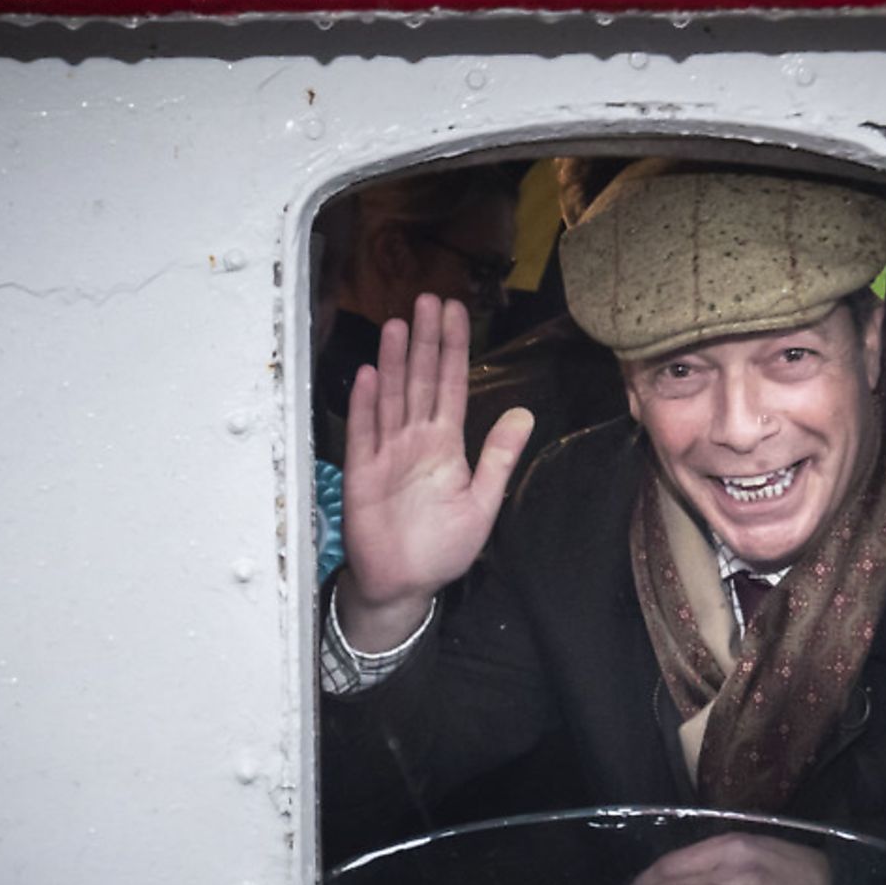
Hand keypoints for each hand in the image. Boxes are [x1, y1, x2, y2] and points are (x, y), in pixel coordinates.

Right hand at [337, 293, 532, 650]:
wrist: (403, 585)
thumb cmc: (442, 548)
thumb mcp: (482, 504)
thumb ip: (499, 458)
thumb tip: (523, 414)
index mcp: (447, 445)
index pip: (452, 386)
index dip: (454, 348)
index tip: (455, 312)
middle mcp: (416, 441)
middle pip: (421, 381)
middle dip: (425, 341)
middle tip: (426, 300)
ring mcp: (386, 453)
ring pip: (391, 398)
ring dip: (395, 362)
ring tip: (398, 325)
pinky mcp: (361, 473)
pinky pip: (364, 433)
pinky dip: (366, 405)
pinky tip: (370, 375)